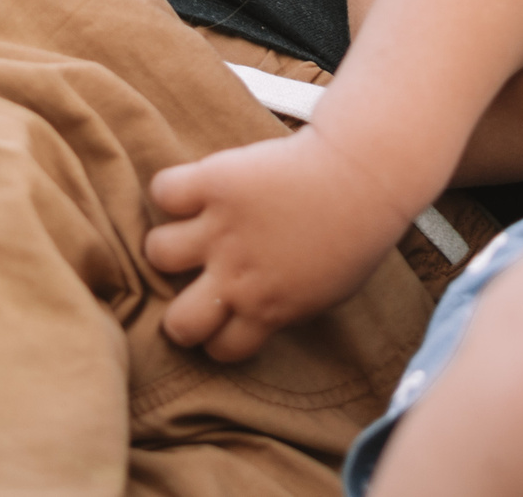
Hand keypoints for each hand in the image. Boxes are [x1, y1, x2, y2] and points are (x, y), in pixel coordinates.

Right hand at [145, 128, 418, 360]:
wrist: (364, 172)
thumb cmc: (354, 231)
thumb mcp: (328, 291)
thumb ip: (287, 308)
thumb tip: (261, 314)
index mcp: (267, 308)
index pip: (220, 349)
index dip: (219, 336)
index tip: (226, 316)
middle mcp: (237, 275)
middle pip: (179, 323)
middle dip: (181, 313)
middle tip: (195, 287)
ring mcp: (221, 228)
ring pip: (158, 252)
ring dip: (171, 243)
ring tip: (190, 231)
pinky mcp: (214, 182)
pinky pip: (165, 190)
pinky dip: (172, 188)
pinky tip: (194, 188)